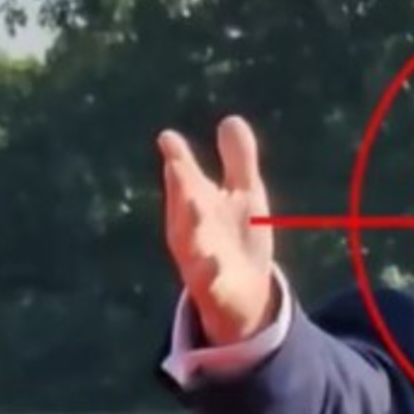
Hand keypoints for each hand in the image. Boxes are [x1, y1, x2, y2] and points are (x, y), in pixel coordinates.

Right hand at [159, 116, 276, 345]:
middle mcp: (193, 230)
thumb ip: (238, 160)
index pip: (185, 178)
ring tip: (193, 205)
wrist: (243, 294)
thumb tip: (230, 119)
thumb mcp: (244, 195)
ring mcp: (200, 260)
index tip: (169, 138)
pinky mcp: (215, 289)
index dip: (179, 159)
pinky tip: (215, 265)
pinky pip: (209, 283)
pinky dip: (210, 275)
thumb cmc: (238, 237)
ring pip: (191, 242)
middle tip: (178, 166)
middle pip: (184, 206)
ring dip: (191, 225)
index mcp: (197, 204)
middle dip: (181, 186)